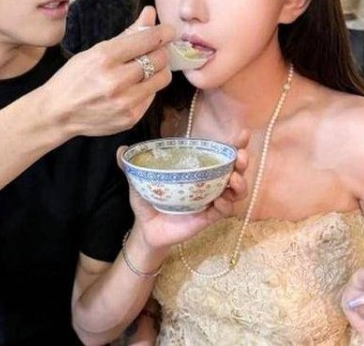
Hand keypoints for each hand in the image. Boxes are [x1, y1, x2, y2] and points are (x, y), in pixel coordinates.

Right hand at [46, 6, 174, 137]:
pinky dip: (147, 89)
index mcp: (105, 58)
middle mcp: (116, 81)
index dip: (164, 32)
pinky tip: (132, 89)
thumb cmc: (75, 78)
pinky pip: (152, 96)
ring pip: (163, 78)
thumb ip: (127, 34)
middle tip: (154, 51)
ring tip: (144, 70)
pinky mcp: (131, 118)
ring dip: (158, 71)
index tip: (169, 30)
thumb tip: (150, 13)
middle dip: (160, 52)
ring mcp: (125, 102)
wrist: (58, 113)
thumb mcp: (95, 51)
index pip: (148, 39)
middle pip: (160, 59)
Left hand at [118, 130, 249, 249]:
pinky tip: (220, 201)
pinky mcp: (209, 217)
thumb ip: (131, 166)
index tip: (243, 134)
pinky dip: (226, 204)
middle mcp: (209, 181)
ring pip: (236, 190)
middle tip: (239, 158)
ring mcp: (211, 199)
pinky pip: (225, 210)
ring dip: (239, 183)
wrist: (146, 229)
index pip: (220, 153)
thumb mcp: (139, 180)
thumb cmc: (149, 199)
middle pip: (235, 169)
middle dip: (242, 161)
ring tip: (232, 180)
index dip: (235, 143)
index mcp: (197, 168)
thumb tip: (120, 150)